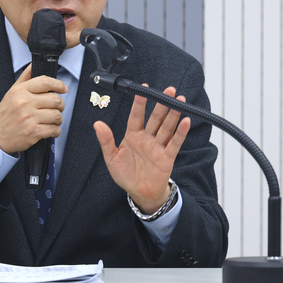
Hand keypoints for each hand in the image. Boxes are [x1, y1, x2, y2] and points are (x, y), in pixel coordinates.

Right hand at [0, 64, 67, 153]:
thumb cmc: (4, 115)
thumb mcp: (11, 93)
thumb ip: (25, 78)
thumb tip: (34, 65)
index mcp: (20, 91)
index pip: (45, 82)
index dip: (58, 84)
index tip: (63, 88)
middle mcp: (25, 103)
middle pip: (55, 99)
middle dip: (60, 105)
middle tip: (56, 108)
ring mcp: (29, 118)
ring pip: (57, 115)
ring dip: (58, 119)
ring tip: (52, 120)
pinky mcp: (33, 132)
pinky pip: (54, 129)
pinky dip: (56, 131)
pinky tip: (50, 129)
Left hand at [93, 86, 190, 214]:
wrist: (139, 193)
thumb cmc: (125, 175)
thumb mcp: (111, 158)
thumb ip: (106, 141)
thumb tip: (97, 124)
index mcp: (132, 136)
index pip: (136, 116)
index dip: (140, 103)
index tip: (143, 89)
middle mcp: (146, 138)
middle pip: (155, 118)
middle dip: (162, 104)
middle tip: (169, 90)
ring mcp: (157, 146)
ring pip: (166, 127)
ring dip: (173, 114)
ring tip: (179, 100)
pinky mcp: (167, 157)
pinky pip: (174, 143)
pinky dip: (181, 132)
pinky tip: (186, 121)